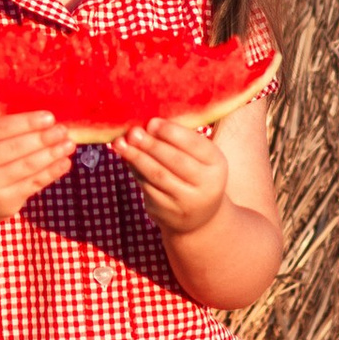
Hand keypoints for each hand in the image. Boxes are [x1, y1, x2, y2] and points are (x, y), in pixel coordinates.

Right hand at [0, 111, 82, 225]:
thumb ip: (1, 132)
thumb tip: (43, 119)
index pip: (0, 128)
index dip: (26, 122)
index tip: (49, 117)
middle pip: (16, 148)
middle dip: (43, 138)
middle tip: (63, 129)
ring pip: (27, 166)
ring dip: (52, 154)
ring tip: (69, 144)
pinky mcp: (5, 202)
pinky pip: (33, 183)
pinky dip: (51, 172)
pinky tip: (64, 162)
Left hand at [114, 111, 233, 240]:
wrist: (200, 217)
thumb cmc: (195, 174)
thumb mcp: (198, 158)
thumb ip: (178, 141)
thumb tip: (147, 124)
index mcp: (217, 164)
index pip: (195, 145)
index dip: (172, 133)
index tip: (152, 122)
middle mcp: (207, 185)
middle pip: (175, 161)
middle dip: (152, 144)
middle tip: (134, 132)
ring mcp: (188, 202)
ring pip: (158, 175)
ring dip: (137, 157)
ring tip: (121, 143)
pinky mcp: (168, 212)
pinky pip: (148, 187)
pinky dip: (135, 171)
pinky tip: (126, 158)